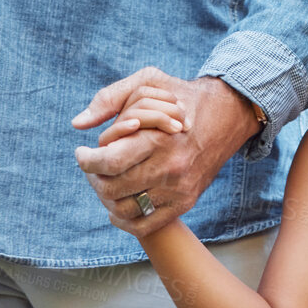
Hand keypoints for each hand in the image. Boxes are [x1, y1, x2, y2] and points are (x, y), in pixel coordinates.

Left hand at [72, 69, 260, 237]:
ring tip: (106, 181)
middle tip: (94, 165)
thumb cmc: (181, 97)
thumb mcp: (148, 81)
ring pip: (124, 210)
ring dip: (106, 198)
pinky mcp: (185, 202)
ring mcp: (179, 188)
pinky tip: (118, 203)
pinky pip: (143, 225)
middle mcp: (171, 167)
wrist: (229, 115)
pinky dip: (123, 219)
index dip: (87, 160)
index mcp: (160, 138)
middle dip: (93, 177)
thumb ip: (110, 98)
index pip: (110, 162)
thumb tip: (78, 124)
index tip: (82, 153)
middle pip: (112, 188)